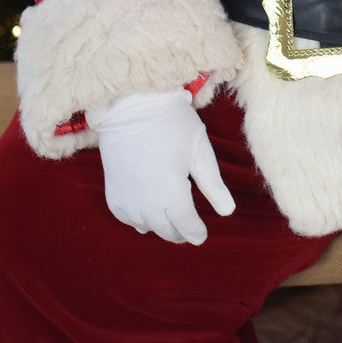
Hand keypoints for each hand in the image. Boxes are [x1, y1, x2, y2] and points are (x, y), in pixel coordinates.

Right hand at [85, 87, 235, 244]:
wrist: (132, 107)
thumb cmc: (173, 125)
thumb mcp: (200, 152)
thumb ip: (214, 185)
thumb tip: (228, 212)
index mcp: (172, 192)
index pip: (186, 225)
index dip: (196, 233)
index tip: (201, 235)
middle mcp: (147, 202)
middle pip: (167, 230)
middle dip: (180, 233)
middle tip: (188, 230)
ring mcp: (127, 199)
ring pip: (147, 227)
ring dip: (161, 227)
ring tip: (171, 220)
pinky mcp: (113, 193)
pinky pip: (127, 219)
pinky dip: (139, 220)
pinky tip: (148, 212)